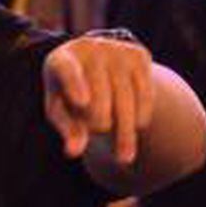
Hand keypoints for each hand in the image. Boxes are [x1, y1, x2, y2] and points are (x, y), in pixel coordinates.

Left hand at [43, 33, 154, 165]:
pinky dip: (141, 116)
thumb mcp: (62, 111)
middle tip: (99, 133)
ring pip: (126, 99)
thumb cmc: (71, 95)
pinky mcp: (138, 55)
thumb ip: (67, 130)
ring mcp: (115, 49)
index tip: (82, 103)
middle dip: (100, 124)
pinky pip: (145, 94)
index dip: (74, 85)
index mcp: (60, 60)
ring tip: (123, 158)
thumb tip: (73, 152)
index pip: (65, 70)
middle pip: (100, 98)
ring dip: (125, 132)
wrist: (99, 65)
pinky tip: (136, 126)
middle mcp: (88, 48)